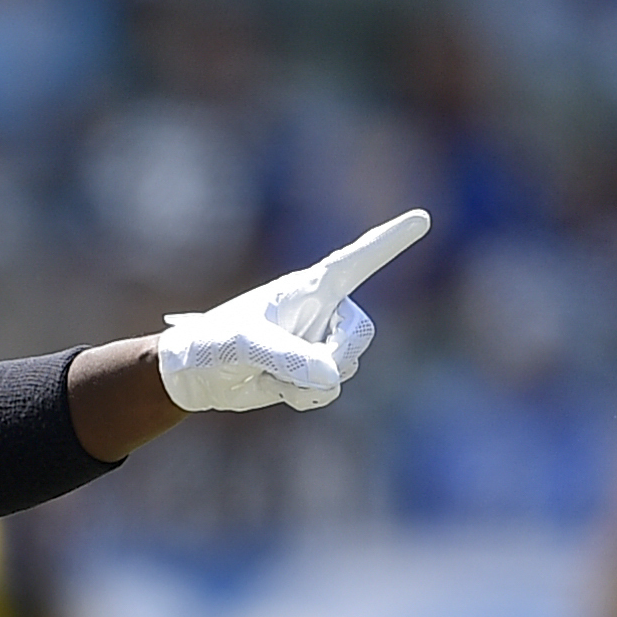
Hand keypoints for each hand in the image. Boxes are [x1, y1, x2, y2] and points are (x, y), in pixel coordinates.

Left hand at [156, 211, 419, 414]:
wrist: (195, 375)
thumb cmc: (212, 344)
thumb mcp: (244, 345)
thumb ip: (287, 356)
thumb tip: (331, 376)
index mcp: (307, 287)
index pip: (357, 260)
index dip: (390, 241)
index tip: (421, 218)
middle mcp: (320, 310)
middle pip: (361, 333)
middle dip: (337, 355)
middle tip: (300, 368)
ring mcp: (318, 342)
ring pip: (345, 367)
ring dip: (307, 381)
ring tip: (267, 372)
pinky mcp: (311, 371)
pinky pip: (330, 390)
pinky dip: (303, 397)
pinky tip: (272, 387)